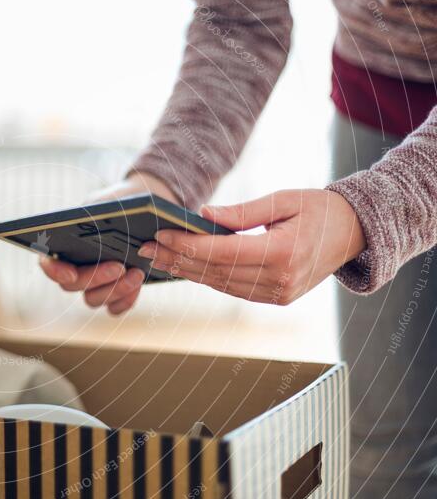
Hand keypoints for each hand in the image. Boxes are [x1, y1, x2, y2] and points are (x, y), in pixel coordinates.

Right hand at [39, 172, 180, 314]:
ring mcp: (91, 286)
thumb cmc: (116, 205)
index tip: (71, 273)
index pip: (48, 263)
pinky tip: (138, 286)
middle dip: (96, 277)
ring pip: (94, 299)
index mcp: (63, 244)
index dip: (55, 271)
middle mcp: (73, 269)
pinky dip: (126, 300)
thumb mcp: (107, 201)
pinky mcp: (112, 296)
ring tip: (138, 273)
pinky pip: (114, 308)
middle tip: (120, 266)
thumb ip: (99, 210)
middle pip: (74, 284)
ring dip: (116, 289)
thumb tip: (98, 220)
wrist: (140, 213)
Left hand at [136, 189, 365, 304]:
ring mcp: (277, 294)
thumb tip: (202, 214)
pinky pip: (232, 289)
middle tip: (144, 248)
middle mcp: (279, 280)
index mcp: (283, 253)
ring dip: (186, 270)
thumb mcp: (283, 200)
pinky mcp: (275, 298)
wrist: (355, 233)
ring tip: (157, 257)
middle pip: (215, 271)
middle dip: (177, 258)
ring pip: (220, 283)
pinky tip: (184, 266)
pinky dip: (207, 277)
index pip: (222, 252)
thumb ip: (241, 212)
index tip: (159, 235)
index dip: (187, 245)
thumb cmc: (319, 209)